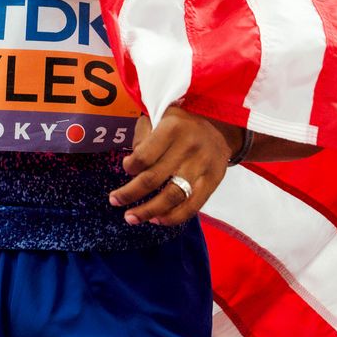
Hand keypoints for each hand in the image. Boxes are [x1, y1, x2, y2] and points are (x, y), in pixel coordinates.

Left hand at [108, 106, 240, 225]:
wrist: (221, 127)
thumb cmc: (181, 125)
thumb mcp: (160, 117)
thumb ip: (143, 137)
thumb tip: (132, 167)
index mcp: (172, 128)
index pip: (144, 155)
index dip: (130, 166)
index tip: (126, 168)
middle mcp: (188, 147)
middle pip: (154, 178)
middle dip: (130, 193)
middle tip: (114, 201)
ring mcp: (202, 166)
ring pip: (172, 196)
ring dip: (148, 211)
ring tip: (131, 217)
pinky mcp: (213, 181)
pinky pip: (192, 206)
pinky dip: (173, 217)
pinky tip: (156, 220)